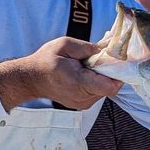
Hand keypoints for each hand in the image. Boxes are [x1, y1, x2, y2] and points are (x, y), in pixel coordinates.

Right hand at [0, 37, 122, 111]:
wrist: (32, 79)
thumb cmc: (46, 60)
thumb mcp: (64, 44)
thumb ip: (85, 47)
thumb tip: (103, 50)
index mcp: (79, 83)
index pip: (111, 86)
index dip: (117, 73)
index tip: (113, 62)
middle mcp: (83, 98)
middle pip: (110, 86)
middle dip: (107, 72)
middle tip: (95, 61)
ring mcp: (83, 104)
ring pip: (105, 90)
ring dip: (101, 78)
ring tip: (86, 68)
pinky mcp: (83, 104)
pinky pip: (98, 93)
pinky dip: (95, 83)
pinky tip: (83, 75)